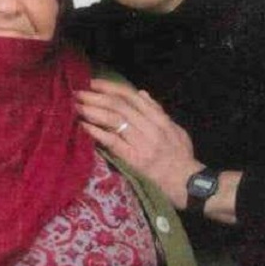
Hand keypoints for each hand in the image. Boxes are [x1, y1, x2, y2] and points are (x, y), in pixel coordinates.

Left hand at [74, 80, 200, 208]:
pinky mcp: (135, 159)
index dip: (111, 88)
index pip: (132, 97)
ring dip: (94, 111)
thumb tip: (141, 93)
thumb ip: (158, 111)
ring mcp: (143, 143)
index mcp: (160, 119)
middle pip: (120, 106)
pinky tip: (84, 126)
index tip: (94, 83)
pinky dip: (97, 132)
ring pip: (115, 120)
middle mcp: (151, 127)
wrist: (187, 183)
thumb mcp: (175, 130)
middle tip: (78, 92)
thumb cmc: (182, 157)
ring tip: (77, 106)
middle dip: (97, 97)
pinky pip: (113, 142)